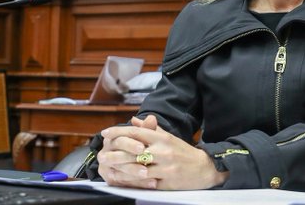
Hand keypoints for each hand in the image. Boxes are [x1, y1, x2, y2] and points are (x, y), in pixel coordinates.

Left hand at [97, 115, 227, 189]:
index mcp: (162, 138)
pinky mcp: (166, 182)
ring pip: (137, 168)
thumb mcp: (168, 137)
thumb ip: (150, 130)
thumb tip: (133, 121)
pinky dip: (132, 182)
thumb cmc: (183, 151)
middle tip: (101, 154)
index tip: (105, 133)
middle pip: (134, 151)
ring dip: (120, 169)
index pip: (136, 132)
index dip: (118, 132)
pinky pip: (145, 183)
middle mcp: (163, 151)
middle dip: (114, 152)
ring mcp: (164, 167)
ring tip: (107, 168)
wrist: (204, 167)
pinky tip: (121, 181)